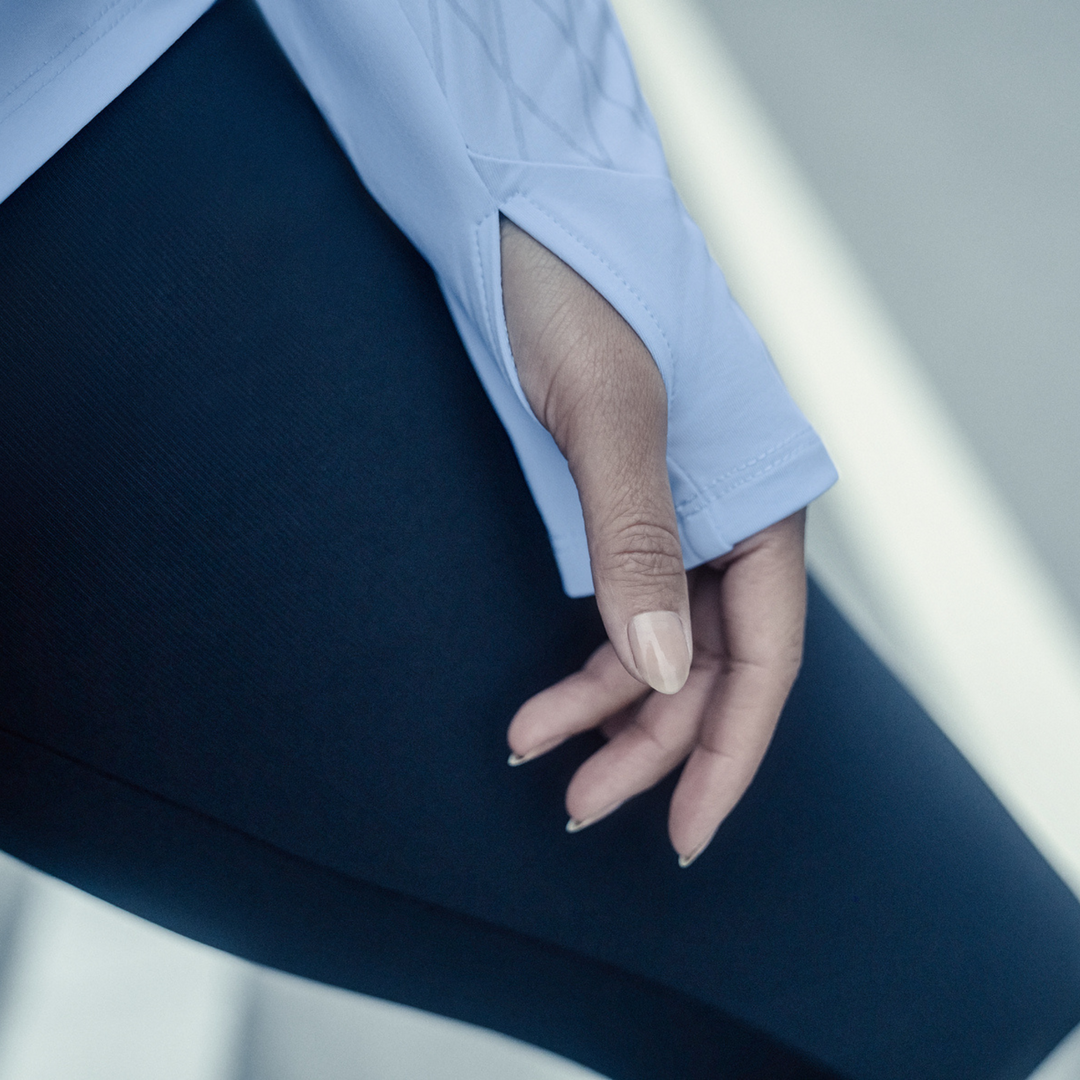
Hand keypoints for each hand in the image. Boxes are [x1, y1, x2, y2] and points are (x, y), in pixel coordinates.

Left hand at [500, 219, 806, 865]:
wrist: (514, 216)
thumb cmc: (573, 291)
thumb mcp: (608, 413)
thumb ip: (638, 537)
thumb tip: (661, 670)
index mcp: (756, 500)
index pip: (762, 658)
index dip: (726, 752)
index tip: (680, 832)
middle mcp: (725, 518)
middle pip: (704, 666)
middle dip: (647, 744)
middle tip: (576, 806)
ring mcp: (671, 516)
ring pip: (658, 646)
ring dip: (608, 711)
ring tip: (539, 757)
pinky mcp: (615, 506)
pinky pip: (621, 607)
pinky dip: (587, 660)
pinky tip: (549, 698)